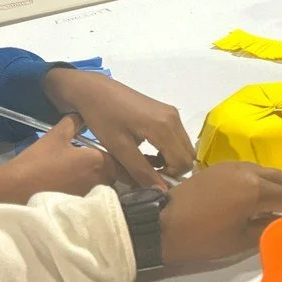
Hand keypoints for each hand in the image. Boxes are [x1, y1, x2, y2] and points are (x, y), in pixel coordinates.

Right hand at [0, 114, 117, 214]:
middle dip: (103, 168)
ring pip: (102, 187)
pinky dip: (85, 194)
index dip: (109, 153)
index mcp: (99, 161)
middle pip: (112, 174)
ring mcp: (92, 198)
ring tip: (74, 175)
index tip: (99, 151)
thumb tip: (82, 115)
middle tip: (83, 162)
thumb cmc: (38, 162)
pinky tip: (69, 188)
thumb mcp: (55, 136)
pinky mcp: (82, 210)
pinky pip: (91, 199)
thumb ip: (72, 123)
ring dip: (94, 181)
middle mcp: (101, 181)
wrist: (16, 191)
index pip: (118, 157)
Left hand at [44, 68, 194, 188]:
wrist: (94, 90)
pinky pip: (177, 137)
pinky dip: (167, 148)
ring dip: (169, 159)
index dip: (169, 176)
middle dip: (171, 168)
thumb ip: (141, 171)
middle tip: (147, 171)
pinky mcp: (167, 111)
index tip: (148, 178)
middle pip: (187, 155)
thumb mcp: (119, 148)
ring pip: (183, 146)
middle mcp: (174, 119)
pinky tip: (147, 149)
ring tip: (145, 161)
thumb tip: (160, 191)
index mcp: (164, 127)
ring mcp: (172, 113)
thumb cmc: (103, 118)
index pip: (182, 162)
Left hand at [159, 163, 281, 264]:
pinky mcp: (224, 167)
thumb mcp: (240, 240)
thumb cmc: (201, 238)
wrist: (161, 224)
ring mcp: (235, 165)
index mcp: (255, 188)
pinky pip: (254, 171)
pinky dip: (266, 181)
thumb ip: (269, 227)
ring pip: (269, 172)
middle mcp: (249, 170)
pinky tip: (269, 196)